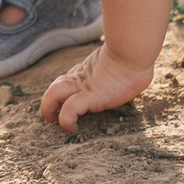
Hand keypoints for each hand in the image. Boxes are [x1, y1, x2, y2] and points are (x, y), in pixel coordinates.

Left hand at [38, 46, 152, 133]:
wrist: (134, 53)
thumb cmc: (135, 57)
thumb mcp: (123, 63)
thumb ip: (119, 70)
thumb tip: (134, 73)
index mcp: (86, 71)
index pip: (67, 81)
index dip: (61, 93)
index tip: (61, 105)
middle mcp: (81, 78)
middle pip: (55, 87)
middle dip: (48, 102)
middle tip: (49, 116)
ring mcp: (84, 86)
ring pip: (53, 94)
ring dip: (48, 109)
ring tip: (52, 122)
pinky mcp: (90, 96)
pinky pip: (69, 110)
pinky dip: (66, 121)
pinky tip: (72, 129)